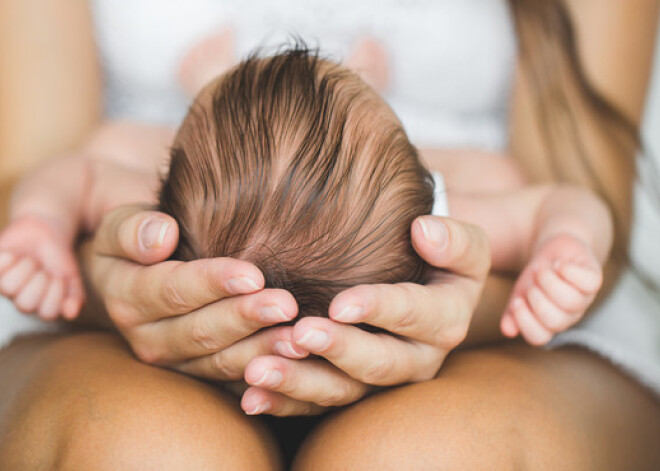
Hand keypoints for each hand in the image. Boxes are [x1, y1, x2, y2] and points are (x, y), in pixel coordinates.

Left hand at [0, 215, 83, 319]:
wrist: (45, 233)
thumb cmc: (58, 260)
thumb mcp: (72, 278)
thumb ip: (76, 296)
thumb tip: (71, 314)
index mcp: (42, 305)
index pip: (48, 313)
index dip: (56, 294)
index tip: (61, 278)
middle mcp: (21, 300)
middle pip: (25, 305)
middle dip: (39, 282)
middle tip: (44, 270)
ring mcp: (5, 287)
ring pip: (8, 288)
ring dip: (24, 268)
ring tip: (30, 260)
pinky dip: (7, 259)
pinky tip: (14, 255)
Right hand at [86, 204, 306, 379]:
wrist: (142, 271)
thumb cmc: (139, 239)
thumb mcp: (120, 225)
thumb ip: (133, 229)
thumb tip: (161, 236)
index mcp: (127, 298)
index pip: (173, 290)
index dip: (213, 283)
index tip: (253, 275)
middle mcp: (148, 339)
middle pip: (201, 332)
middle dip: (246, 319)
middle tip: (287, 306)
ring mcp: (177, 362)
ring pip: (221, 362)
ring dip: (262, 352)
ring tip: (298, 339)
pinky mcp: (202, 374)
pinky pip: (235, 380)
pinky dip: (266, 374)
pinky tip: (296, 362)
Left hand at [238, 216, 490, 415]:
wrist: (426, 287)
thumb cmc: (438, 259)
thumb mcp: (463, 247)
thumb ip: (454, 240)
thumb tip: (424, 231)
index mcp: (445, 321)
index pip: (414, 315)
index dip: (379, 309)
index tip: (339, 303)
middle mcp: (417, 360)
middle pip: (379, 364)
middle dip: (338, 350)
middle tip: (300, 333)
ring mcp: (381, 381)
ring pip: (344, 392)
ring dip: (300, 383)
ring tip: (259, 370)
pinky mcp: (352, 390)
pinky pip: (318, 405)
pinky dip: (284, 402)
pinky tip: (252, 395)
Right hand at [501, 233, 603, 344]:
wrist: (554, 252)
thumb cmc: (536, 277)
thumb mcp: (519, 294)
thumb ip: (512, 313)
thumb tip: (507, 331)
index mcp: (548, 323)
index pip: (539, 337)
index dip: (525, 321)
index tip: (516, 301)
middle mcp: (568, 315)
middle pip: (556, 321)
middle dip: (537, 299)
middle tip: (532, 283)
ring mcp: (583, 299)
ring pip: (571, 301)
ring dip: (550, 281)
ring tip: (541, 269)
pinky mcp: (594, 279)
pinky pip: (589, 282)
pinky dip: (569, 271)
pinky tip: (558, 264)